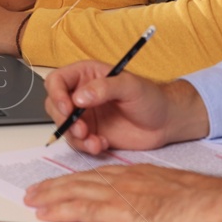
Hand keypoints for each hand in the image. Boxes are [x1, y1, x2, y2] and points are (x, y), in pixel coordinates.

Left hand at [22, 164, 221, 221]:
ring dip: (50, 196)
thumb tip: (141, 208)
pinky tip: (47, 213)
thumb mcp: (169, 192)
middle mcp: (123, 179)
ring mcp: (120, 194)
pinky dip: (61, 209)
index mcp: (135, 174)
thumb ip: (150, 196)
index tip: (58, 185)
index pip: (96, 175)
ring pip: (75, 191)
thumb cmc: (201, 201)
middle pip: (79, 180)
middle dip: (53, 186)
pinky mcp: (121, 211)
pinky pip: (83, 208)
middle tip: (33, 191)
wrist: (214, 203)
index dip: (73, 180)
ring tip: (31, 200)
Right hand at [43, 64, 207, 153]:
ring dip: (75, 136)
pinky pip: (78, 142)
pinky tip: (103, 144)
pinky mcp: (92, 133)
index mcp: (87, 75)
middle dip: (64, 120)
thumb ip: (104, 88)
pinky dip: (86, 146)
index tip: (67, 108)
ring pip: (64, 126)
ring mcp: (86, 115)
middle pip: (55, 105)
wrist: (166, 123)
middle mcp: (82, 94)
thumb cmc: (151, 97)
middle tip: (81, 128)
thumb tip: (79, 97)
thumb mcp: (130, 86)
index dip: (57, 94)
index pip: (57, 80)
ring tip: (95, 141)